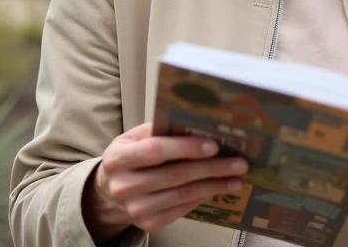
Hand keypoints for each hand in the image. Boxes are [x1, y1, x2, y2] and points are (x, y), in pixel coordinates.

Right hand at [82, 122, 249, 239]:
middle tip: (238, 163)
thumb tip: (197, 124)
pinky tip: (217, 189)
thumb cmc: (129, 157)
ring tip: (236, 178)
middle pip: (174, 175)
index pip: (156, 151)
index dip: (186, 148)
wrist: (109, 191)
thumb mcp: (134, 138)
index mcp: (118, 158)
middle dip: (211, 168)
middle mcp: (124, 186)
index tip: (214, 145)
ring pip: (182, 194)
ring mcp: (135, 208)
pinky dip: (202, 197)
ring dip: (214, 186)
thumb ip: (159, 130)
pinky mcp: (148, 223)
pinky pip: (182, 209)